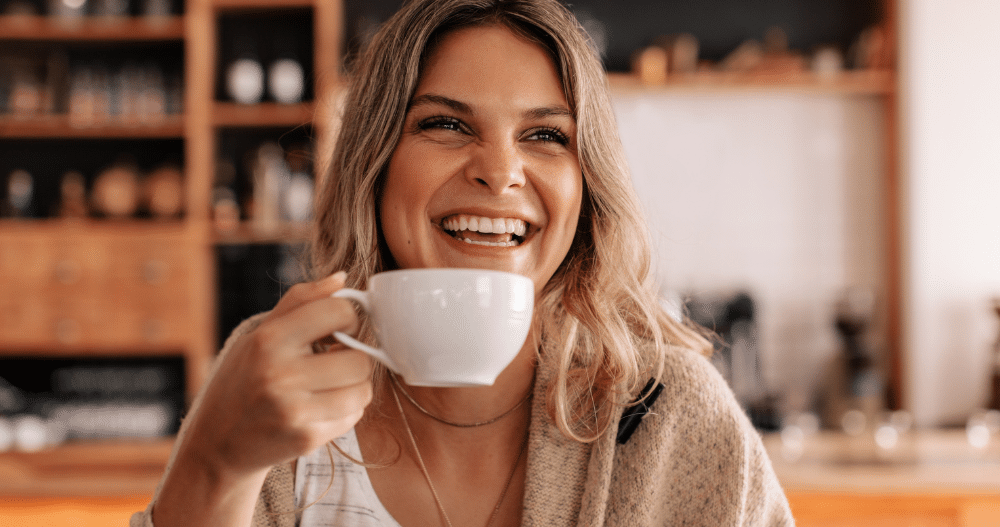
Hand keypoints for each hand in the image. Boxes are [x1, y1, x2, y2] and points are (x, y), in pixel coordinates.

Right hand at [178, 270, 372, 480]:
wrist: (216, 442)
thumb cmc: (243, 380)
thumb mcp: (260, 334)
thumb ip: (301, 301)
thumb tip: (342, 278)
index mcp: (269, 340)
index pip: (338, 311)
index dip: (347, 317)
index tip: (338, 328)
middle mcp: (281, 375)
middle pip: (359, 358)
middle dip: (354, 357)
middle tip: (336, 359)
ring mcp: (295, 410)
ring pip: (363, 390)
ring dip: (354, 386)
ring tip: (332, 384)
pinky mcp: (306, 439)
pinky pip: (353, 416)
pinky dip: (345, 410)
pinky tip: (322, 407)